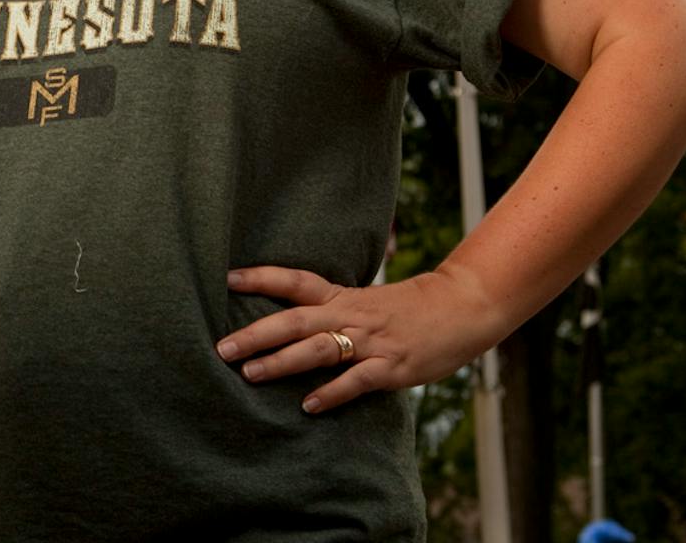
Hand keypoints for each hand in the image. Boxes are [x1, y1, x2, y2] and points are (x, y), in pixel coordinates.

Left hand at [216, 265, 503, 414]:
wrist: (462, 307)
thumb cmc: (409, 308)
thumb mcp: (366, 301)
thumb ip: (333, 310)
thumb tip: (292, 324)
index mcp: (343, 295)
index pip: (296, 281)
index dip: (262, 278)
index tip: (227, 278)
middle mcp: (351, 315)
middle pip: (296, 320)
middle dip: (257, 334)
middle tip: (222, 348)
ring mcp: (371, 341)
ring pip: (319, 349)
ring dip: (282, 362)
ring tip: (250, 374)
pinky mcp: (392, 367)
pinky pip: (356, 381)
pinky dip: (331, 393)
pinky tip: (308, 406)